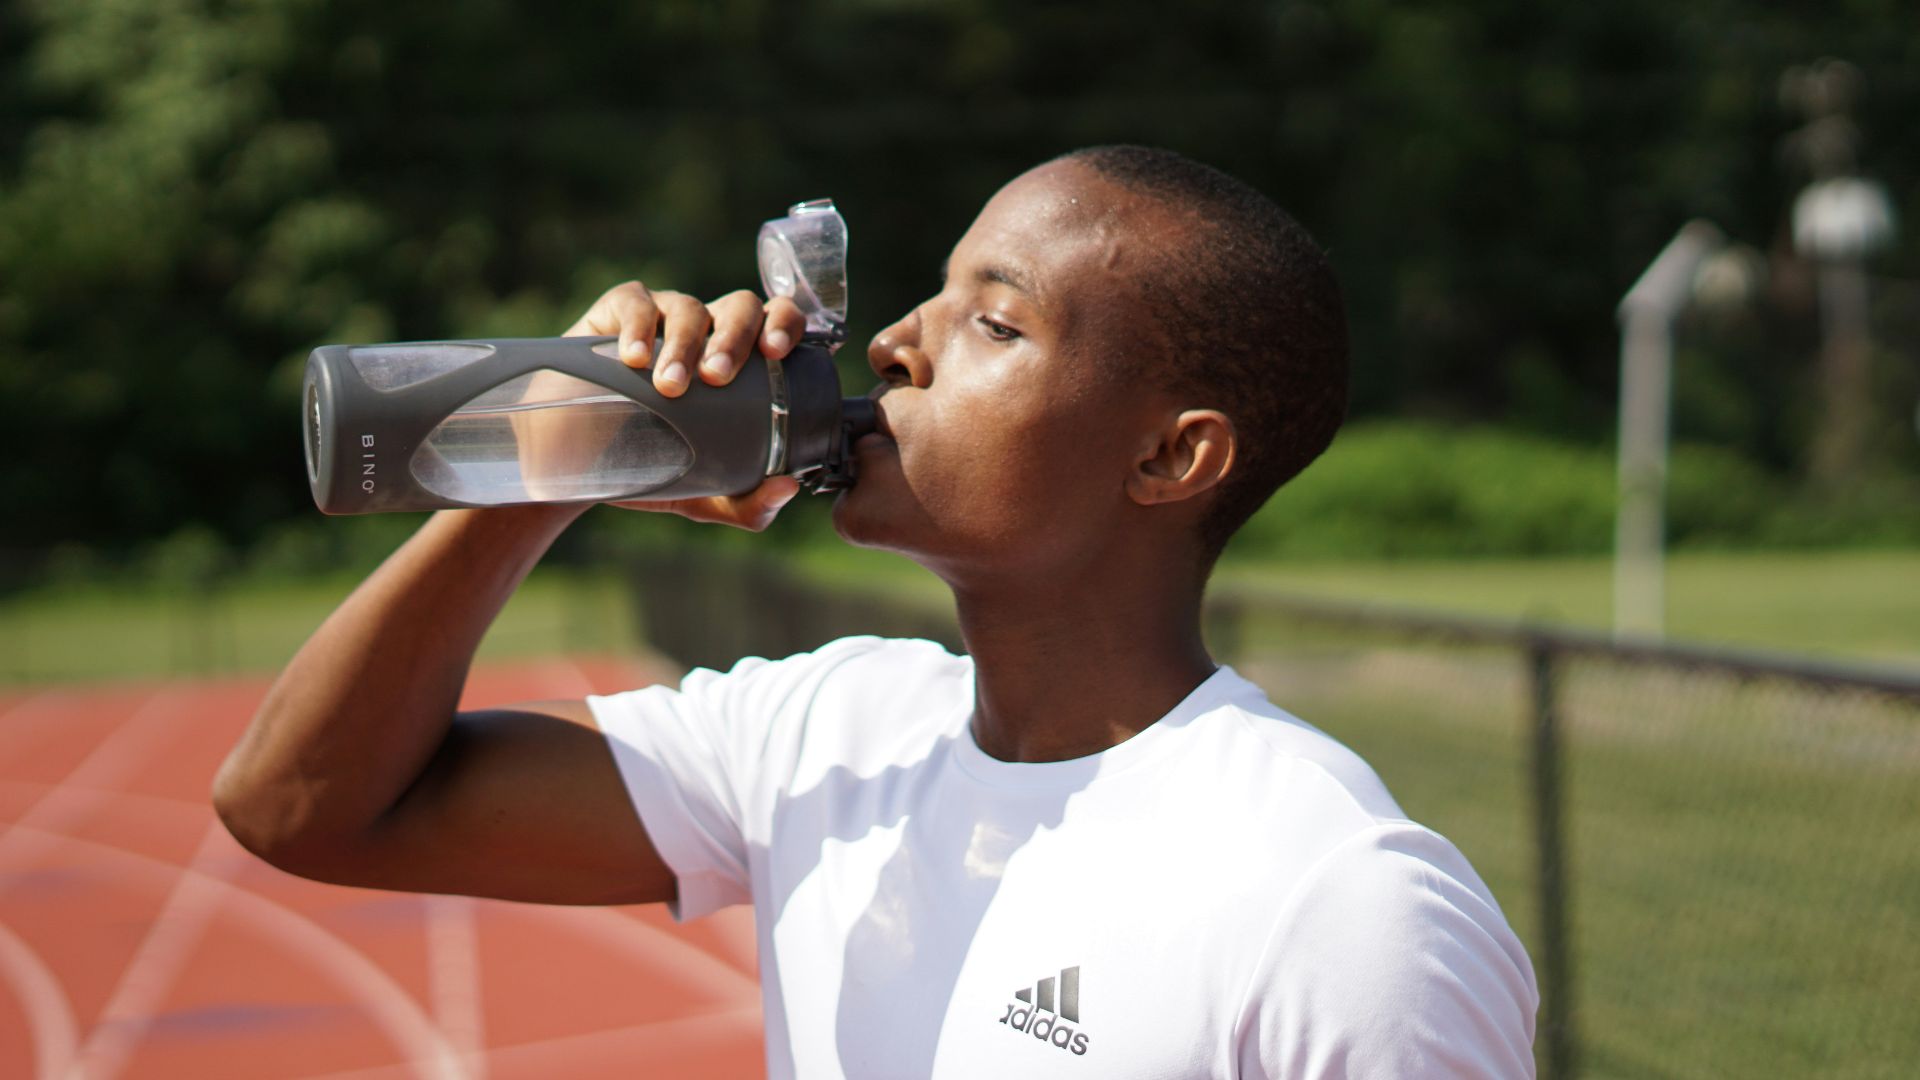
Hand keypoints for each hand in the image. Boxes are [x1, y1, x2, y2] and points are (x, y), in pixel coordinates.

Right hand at [556, 281, 808, 529]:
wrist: (582, 464)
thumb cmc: (657, 467)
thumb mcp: (705, 495)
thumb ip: (749, 504)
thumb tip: (787, 489)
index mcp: (744, 361)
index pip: (778, 321)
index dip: (785, 324)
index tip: (775, 353)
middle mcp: (710, 331)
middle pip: (740, 307)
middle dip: (734, 337)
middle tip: (717, 378)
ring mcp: (665, 317)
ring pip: (690, 309)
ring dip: (684, 345)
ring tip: (669, 385)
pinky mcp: (618, 312)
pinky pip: (636, 302)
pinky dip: (638, 326)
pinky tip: (633, 358)